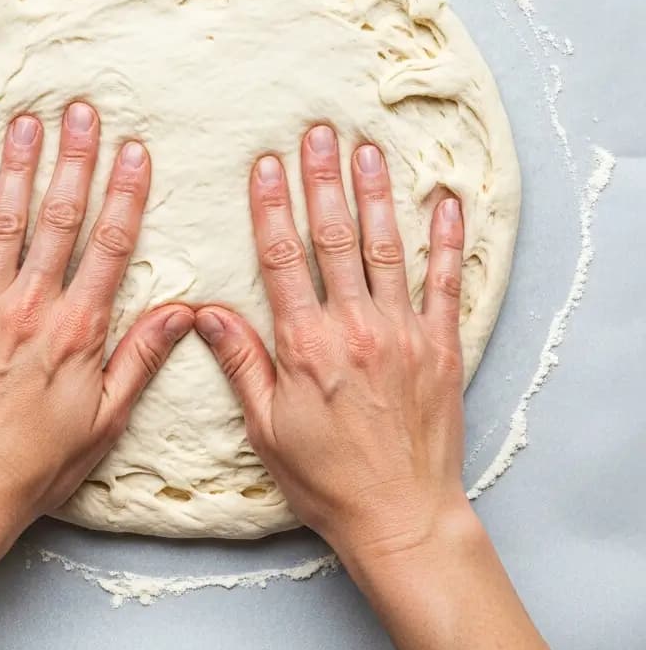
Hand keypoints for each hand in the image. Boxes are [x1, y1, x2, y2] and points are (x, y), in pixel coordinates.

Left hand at [0, 103, 192, 558]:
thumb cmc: (38, 463)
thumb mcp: (107, 419)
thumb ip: (141, 358)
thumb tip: (184, 312)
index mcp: (77, 329)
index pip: (111, 244)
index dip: (126, 192)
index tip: (136, 149)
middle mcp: (30, 306)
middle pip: (58, 217)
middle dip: (73, 159)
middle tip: (80, 110)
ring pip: (1, 220)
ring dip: (14, 166)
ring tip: (25, 121)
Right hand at [195, 126, 470, 588]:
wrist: (401, 517)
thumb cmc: (327, 480)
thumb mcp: (267, 428)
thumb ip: (241, 363)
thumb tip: (203, 313)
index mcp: (306, 345)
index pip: (283, 259)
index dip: (272, 207)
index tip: (266, 164)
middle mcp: (355, 328)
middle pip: (335, 238)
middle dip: (324, 180)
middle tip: (319, 132)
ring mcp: (403, 333)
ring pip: (386, 248)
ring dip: (375, 194)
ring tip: (367, 149)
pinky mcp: (442, 347)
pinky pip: (446, 283)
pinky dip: (446, 241)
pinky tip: (445, 202)